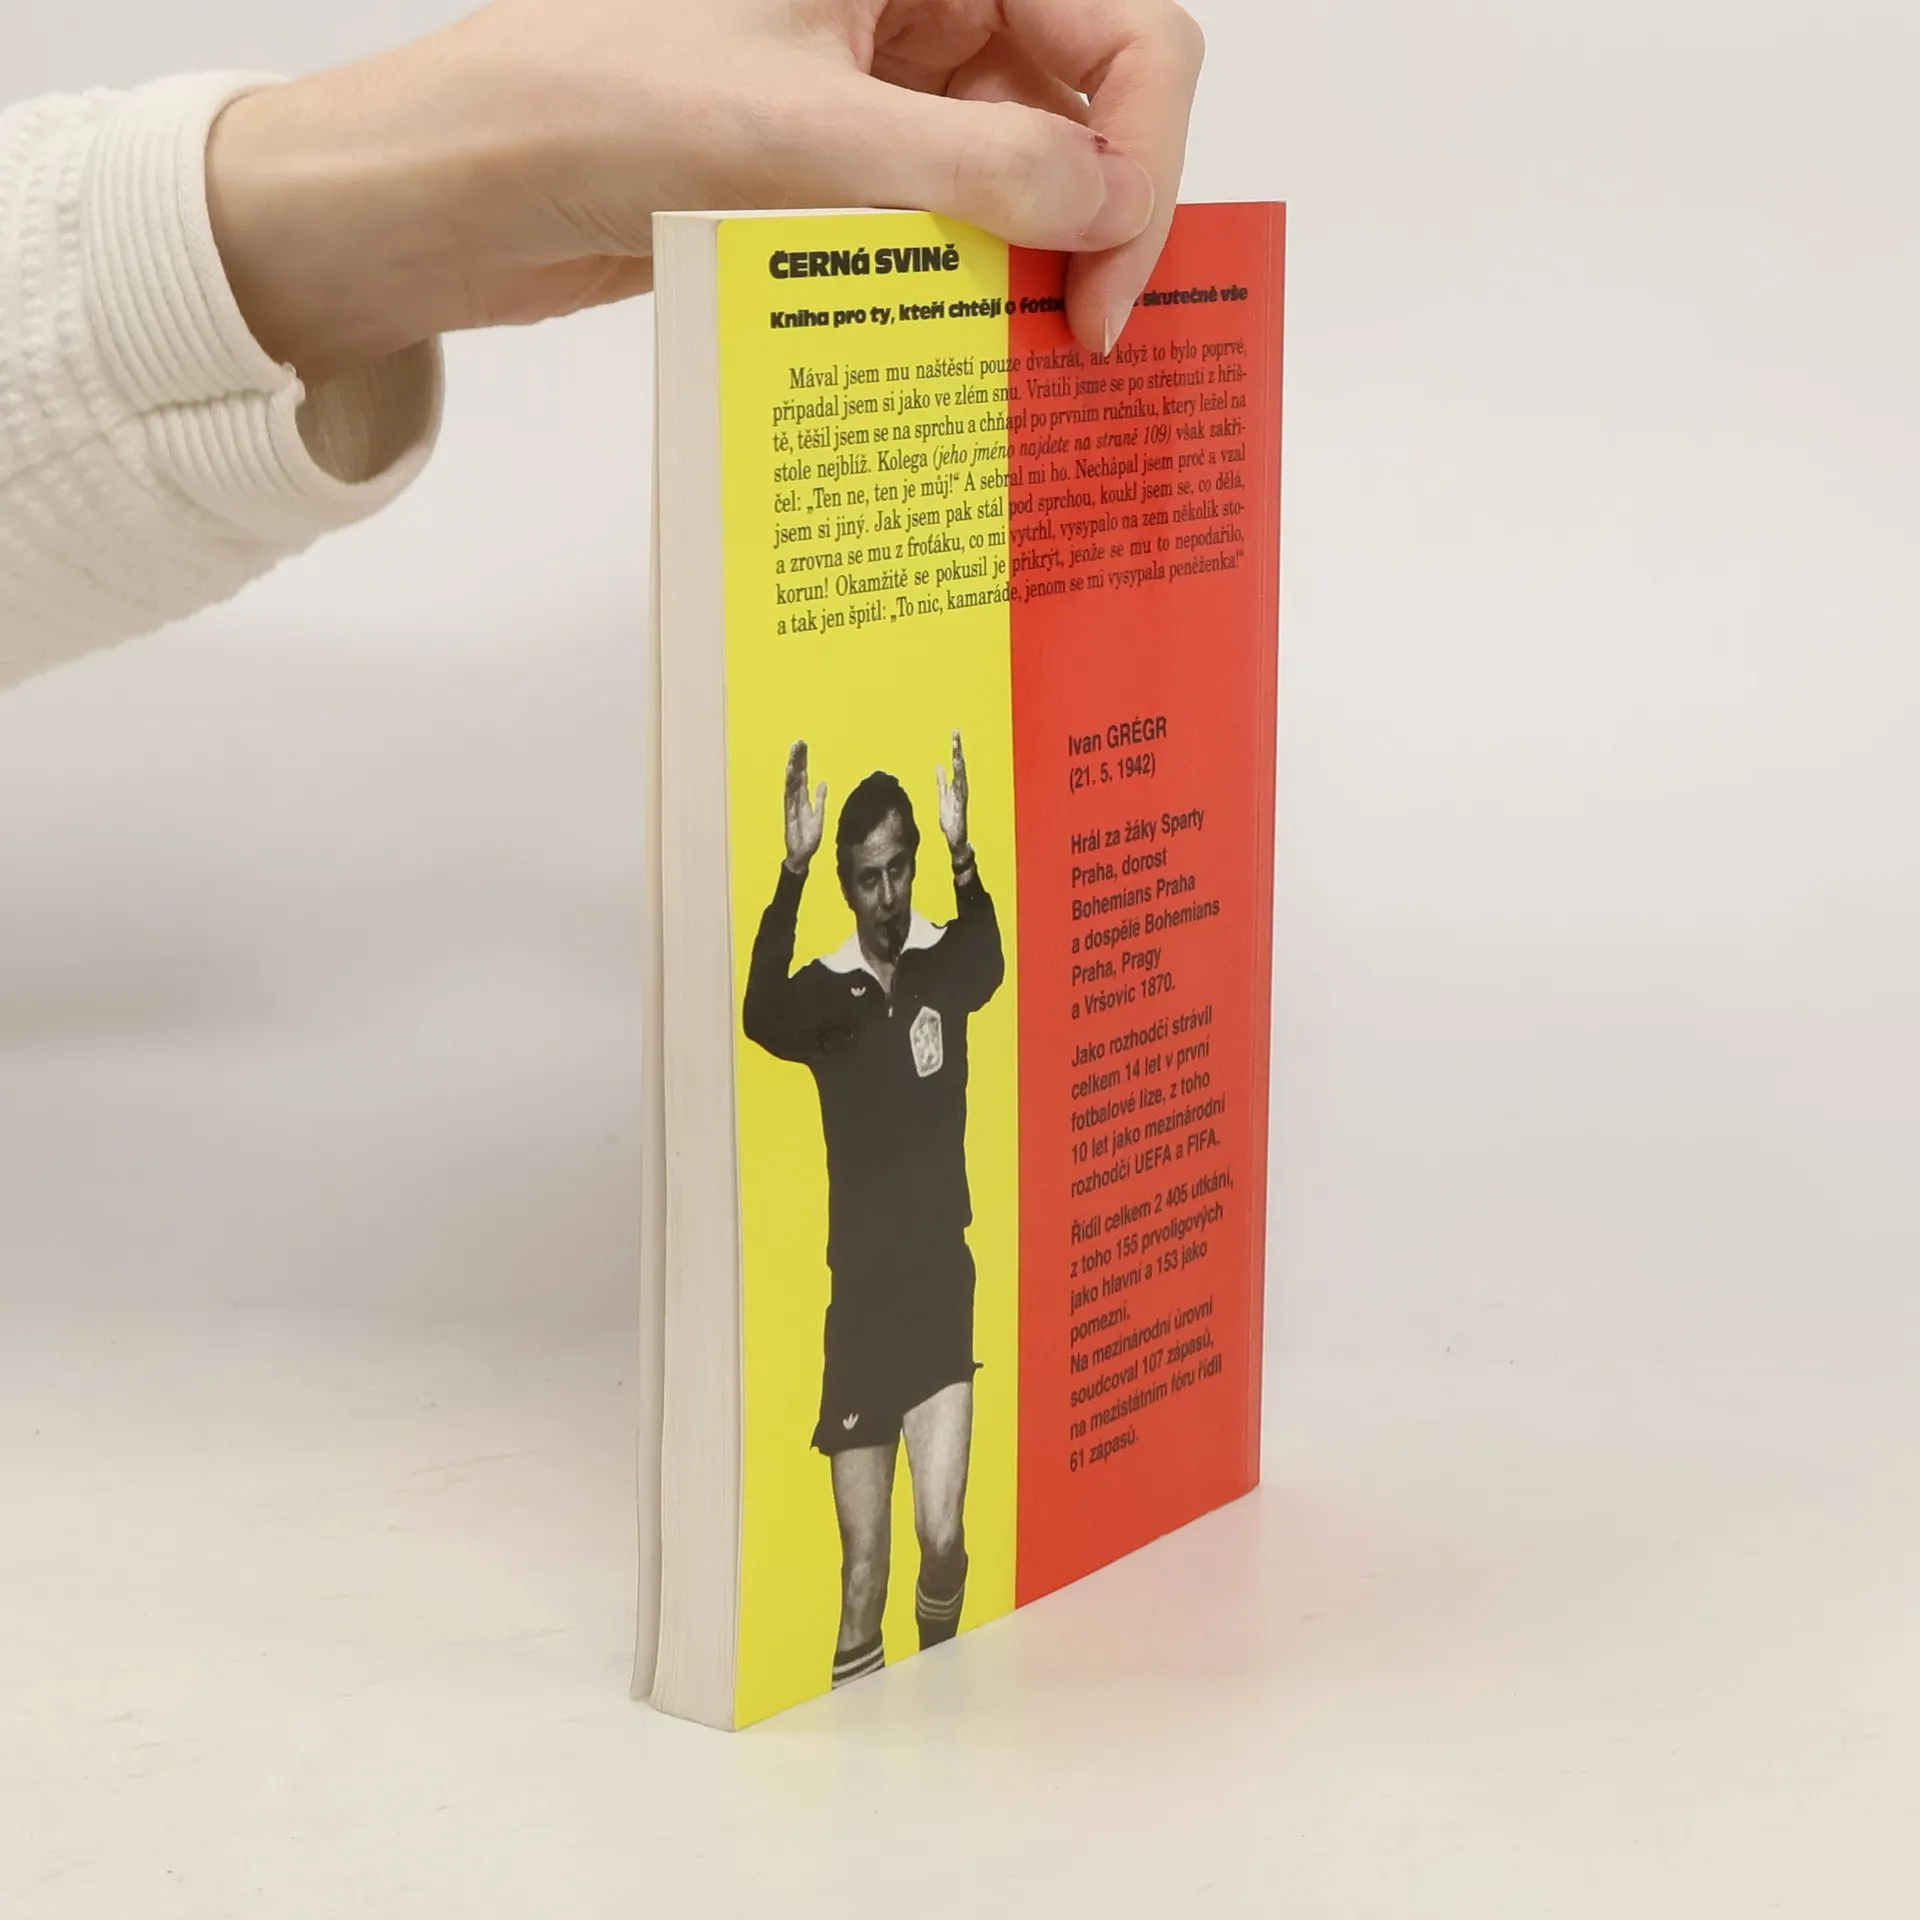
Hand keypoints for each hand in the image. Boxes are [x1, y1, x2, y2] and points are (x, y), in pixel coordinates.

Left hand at [205, 0, 1202, 384]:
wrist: (466, 186)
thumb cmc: (594, 105)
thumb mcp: (800, 133)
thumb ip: (972, 167)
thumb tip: (1109, 208)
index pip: (1124, 30)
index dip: (1143, 155)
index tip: (1108, 279)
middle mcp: (923, 1)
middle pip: (1092, 102)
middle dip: (1103, 217)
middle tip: (1081, 342)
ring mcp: (893, 86)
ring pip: (1032, 172)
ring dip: (1043, 263)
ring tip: (1030, 365)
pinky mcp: (855, 166)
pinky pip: (959, 220)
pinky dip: (979, 284)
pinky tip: (973, 348)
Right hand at [784, 740, 827, 872]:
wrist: (801, 854)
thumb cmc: (809, 837)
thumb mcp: (819, 815)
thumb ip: (820, 799)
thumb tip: (824, 782)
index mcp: (804, 798)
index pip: (803, 775)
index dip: (803, 761)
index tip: (803, 746)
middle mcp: (796, 798)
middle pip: (797, 774)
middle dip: (798, 758)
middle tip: (799, 742)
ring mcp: (791, 804)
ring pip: (792, 780)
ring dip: (793, 765)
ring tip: (795, 751)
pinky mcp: (789, 810)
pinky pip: (790, 793)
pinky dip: (790, 781)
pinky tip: (792, 770)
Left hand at [935, 728, 969, 857]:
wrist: (957, 838)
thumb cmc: (951, 819)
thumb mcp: (943, 796)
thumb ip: (941, 781)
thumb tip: (939, 766)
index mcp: (957, 785)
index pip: (957, 763)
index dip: (956, 748)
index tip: (955, 733)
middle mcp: (962, 787)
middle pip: (960, 763)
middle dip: (958, 748)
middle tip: (956, 732)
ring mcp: (962, 794)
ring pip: (961, 772)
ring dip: (958, 758)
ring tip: (956, 744)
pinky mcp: (960, 802)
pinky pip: (959, 785)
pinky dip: (959, 775)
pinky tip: (956, 765)